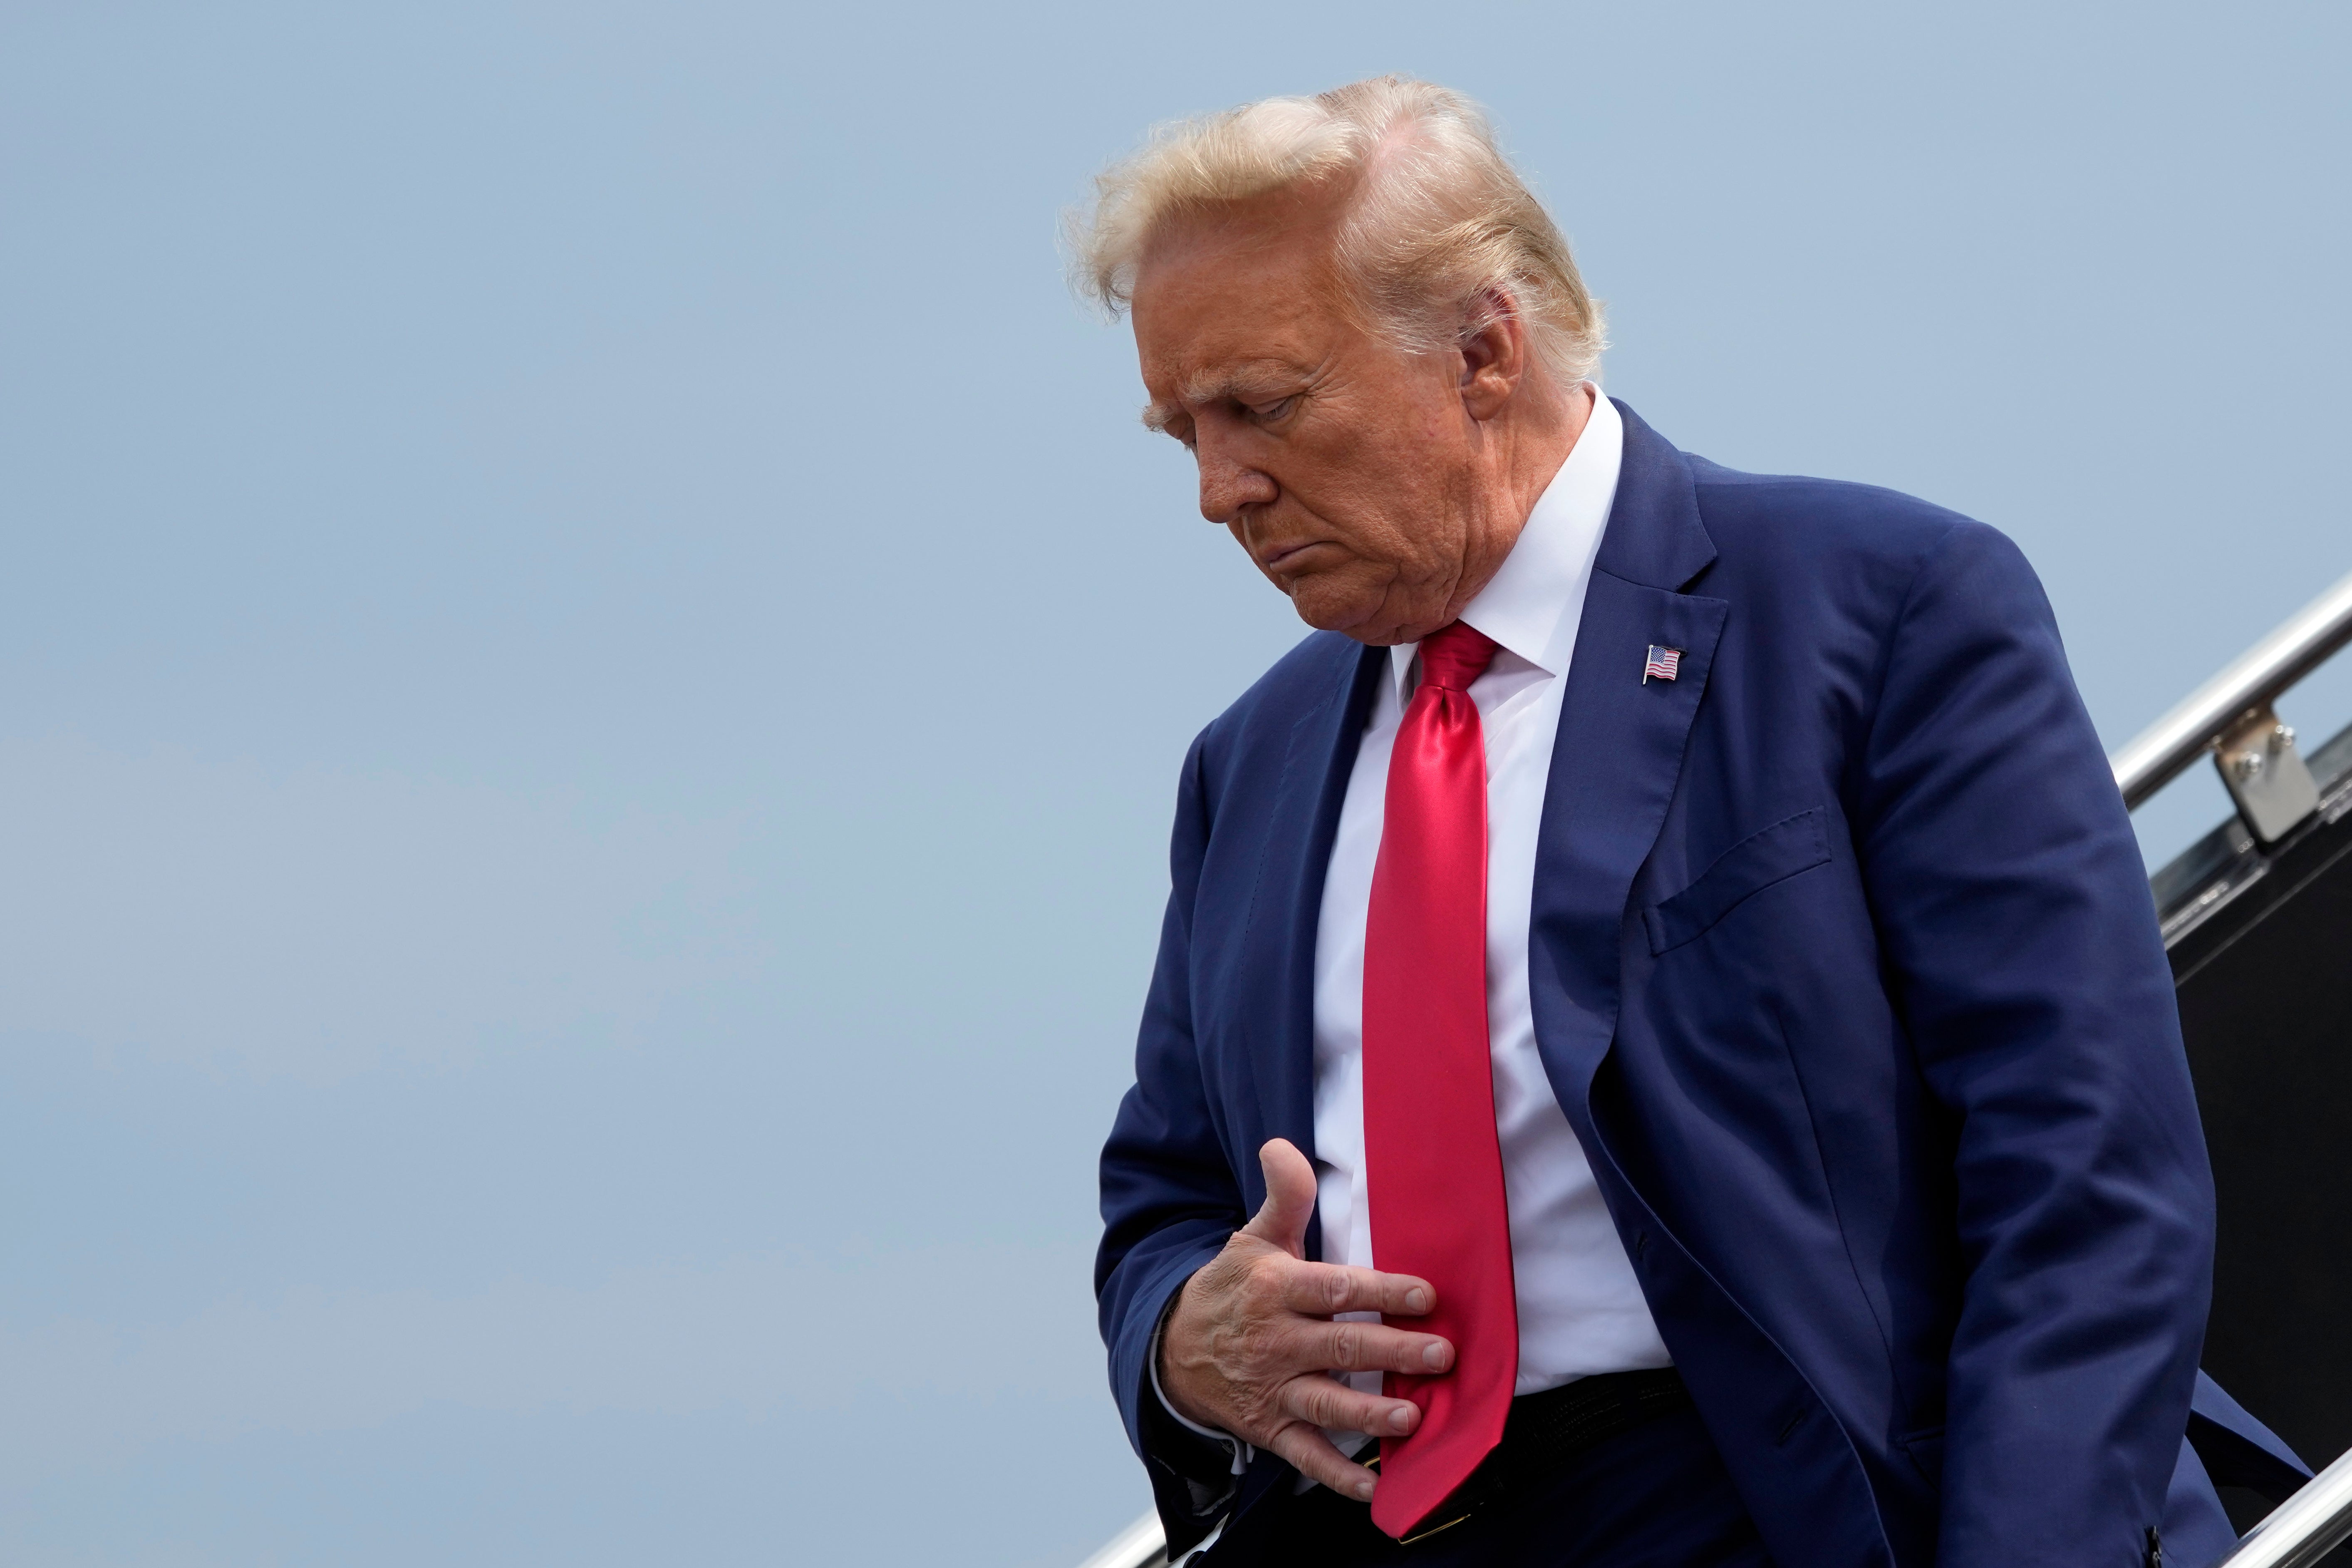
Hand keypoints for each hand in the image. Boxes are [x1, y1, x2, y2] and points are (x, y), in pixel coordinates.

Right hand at [1158, 1138, 1453, 1500]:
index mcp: (1275, 1290)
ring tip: (1413, 1416)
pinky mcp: (1270, 1427)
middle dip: (1393, 1351)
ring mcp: (1273, 1389)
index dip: (1380, 1292)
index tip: (1425, 1294)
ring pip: (1327, 1403)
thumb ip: (1282, 1196)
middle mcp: (1276, 1342)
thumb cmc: (1229, 1289)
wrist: (1173, 1350)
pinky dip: (1338, 1474)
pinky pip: (1306, 1455)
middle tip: (1441, 1354)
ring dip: (1371, 1413)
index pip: (1334, 1289)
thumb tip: (1282, 1145)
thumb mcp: (1250, 1237)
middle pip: (1341, 1347)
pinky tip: (1375, 1486)